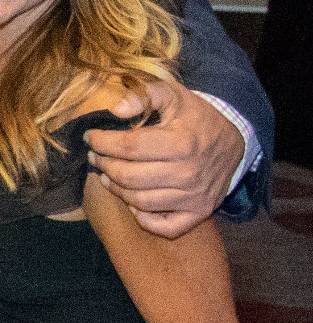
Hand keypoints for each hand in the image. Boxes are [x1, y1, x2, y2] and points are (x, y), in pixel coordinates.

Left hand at [85, 80, 241, 237]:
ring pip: (140, 201)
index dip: (102, 142)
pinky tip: (133, 204)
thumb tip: (116, 109)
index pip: (128, 147)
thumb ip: (144, 95)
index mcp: (181, 142)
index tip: (90, 137)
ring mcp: (195, 196)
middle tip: (95, 157)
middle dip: (103, 165)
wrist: (232, 142)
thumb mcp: (173, 95)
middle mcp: (189, 173)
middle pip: (129, 176)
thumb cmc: (195, 117)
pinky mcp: (200, 211)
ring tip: (107, 175)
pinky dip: (144, 219)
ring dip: (116, 190)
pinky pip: (165, 227)